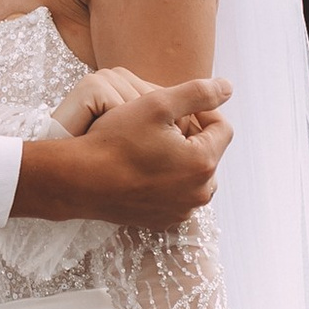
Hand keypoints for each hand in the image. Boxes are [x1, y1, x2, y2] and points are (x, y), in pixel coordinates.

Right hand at [10, 77, 229, 229]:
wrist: (80, 181)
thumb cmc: (116, 141)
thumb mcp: (158, 104)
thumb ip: (199, 93)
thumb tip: (228, 87)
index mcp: (203, 163)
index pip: (223, 128)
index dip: (204, 111)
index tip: (180, 106)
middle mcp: (199, 193)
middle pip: (210, 153)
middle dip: (194, 136)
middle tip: (163, 126)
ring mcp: (181, 210)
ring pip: (195, 175)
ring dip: (182, 158)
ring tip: (153, 146)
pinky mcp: (164, 221)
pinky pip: (178, 194)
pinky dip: (169, 180)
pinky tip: (145, 168)